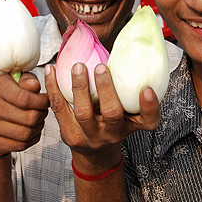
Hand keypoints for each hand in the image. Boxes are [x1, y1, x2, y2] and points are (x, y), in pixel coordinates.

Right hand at [0, 72, 48, 154]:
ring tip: (38, 121)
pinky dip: (31, 139)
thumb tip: (34, 85)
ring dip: (37, 128)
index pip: (25, 99)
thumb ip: (28, 81)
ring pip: (25, 133)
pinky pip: (20, 145)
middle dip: (41, 115)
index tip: (46, 101)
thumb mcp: (18, 83)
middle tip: (43, 112)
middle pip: (28, 118)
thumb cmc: (8, 98)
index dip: (42, 102)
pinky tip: (31, 132)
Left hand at [45, 62, 159, 172]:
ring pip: (83, 113)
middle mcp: (113, 133)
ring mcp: (90, 136)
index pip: (149, 121)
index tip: (147, 88)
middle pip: (112, 113)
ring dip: (79, 87)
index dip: (150, 106)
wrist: (95, 152)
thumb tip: (125, 49)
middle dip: (106, 89)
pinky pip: (59, 108)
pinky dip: (53, 87)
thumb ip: (127, 89)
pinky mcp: (69, 134)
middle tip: (101, 67)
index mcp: (131, 125)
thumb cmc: (112, 123)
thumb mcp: (127, 112)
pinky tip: (50, 70)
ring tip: (77, 67)